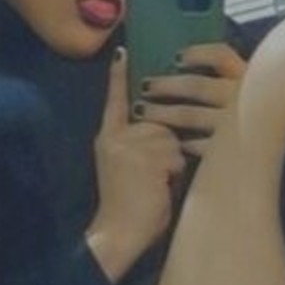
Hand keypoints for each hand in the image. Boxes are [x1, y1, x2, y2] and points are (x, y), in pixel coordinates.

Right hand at [87, 50, 186, 282]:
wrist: (117, 233)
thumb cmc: (130, 208)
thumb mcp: (128, 169)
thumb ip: (140, 147)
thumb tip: (168, 134)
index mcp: (108, 138)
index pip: (115, 100)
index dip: (119, 77)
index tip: (122, 51)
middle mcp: (116, 137)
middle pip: (161, 124)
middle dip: (168, 150)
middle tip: (151, 179)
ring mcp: (130, 146)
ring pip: (172, 141)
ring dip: (173, 164)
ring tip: (155, 186)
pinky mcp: (145, 157)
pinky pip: (176, 157)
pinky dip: (174, 175)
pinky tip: (158, 189)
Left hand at [134, 43, 246, 159]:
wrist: (283, 150)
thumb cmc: (256, 112)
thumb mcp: (247, 86)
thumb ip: (224, 74)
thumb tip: (181, 60)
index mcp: (247, 76)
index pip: (220, 55)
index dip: (196, 53)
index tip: (175, 57)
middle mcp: (242, 97)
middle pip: (196, 86)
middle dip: (165, 85)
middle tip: (145, 86)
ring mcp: (235, 124)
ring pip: (190, 115)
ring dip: (163, 113)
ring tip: (144, 112)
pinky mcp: (231, 150)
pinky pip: (202, 146)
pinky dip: (185, 143)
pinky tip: (175, 142)